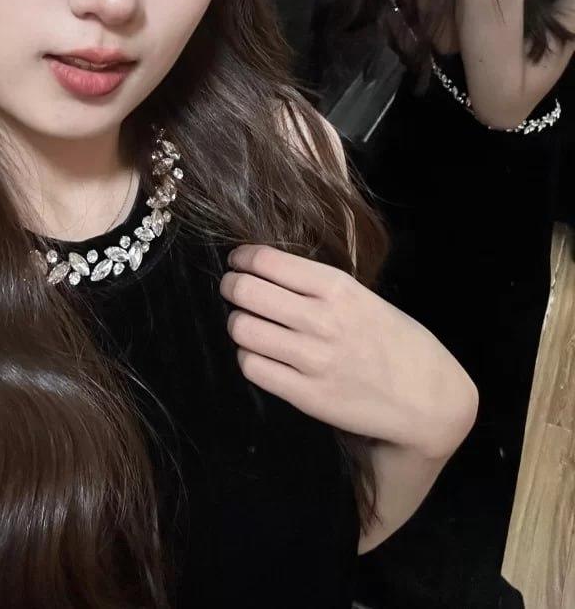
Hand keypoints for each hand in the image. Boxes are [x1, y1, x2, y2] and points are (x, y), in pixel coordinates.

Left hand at [221, 245, 476, 458]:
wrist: (427, 400)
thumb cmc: (395, 342)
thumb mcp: (364, 298)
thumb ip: (319, 287)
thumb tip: (265, 271)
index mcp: (338, 288)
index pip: (267, 261)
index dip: (242, 259)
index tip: (237, 262)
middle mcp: (323, 320)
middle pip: (247, 292)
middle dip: (232, 287)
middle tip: (233, 289)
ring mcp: (313, 360)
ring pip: (242, 329)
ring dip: (237, 323)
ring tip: (247, 323)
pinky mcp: (307, 396)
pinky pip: (252, 367)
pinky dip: (248, 357)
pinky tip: (260, 354)